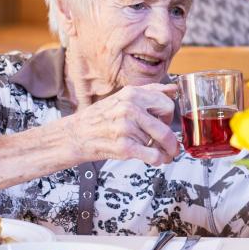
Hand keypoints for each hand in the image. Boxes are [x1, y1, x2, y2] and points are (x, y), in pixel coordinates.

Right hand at [62, 83, 179, 165]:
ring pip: (161, 143)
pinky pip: (153, 156)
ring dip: (163, 151)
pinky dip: (159, 160)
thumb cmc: (99, 118)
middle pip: (167, 125)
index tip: (164, 122)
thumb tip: (173, 89)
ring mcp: (127, 128)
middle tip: (167, 142)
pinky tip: (155, 159)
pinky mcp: (124, 147)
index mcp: (132, 94)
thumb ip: (149, 92)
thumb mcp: (122, 97)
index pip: (167, 104)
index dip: (169, 116)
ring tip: (158, 152)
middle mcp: (130, 109)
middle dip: (171, 138)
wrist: (75, 135)